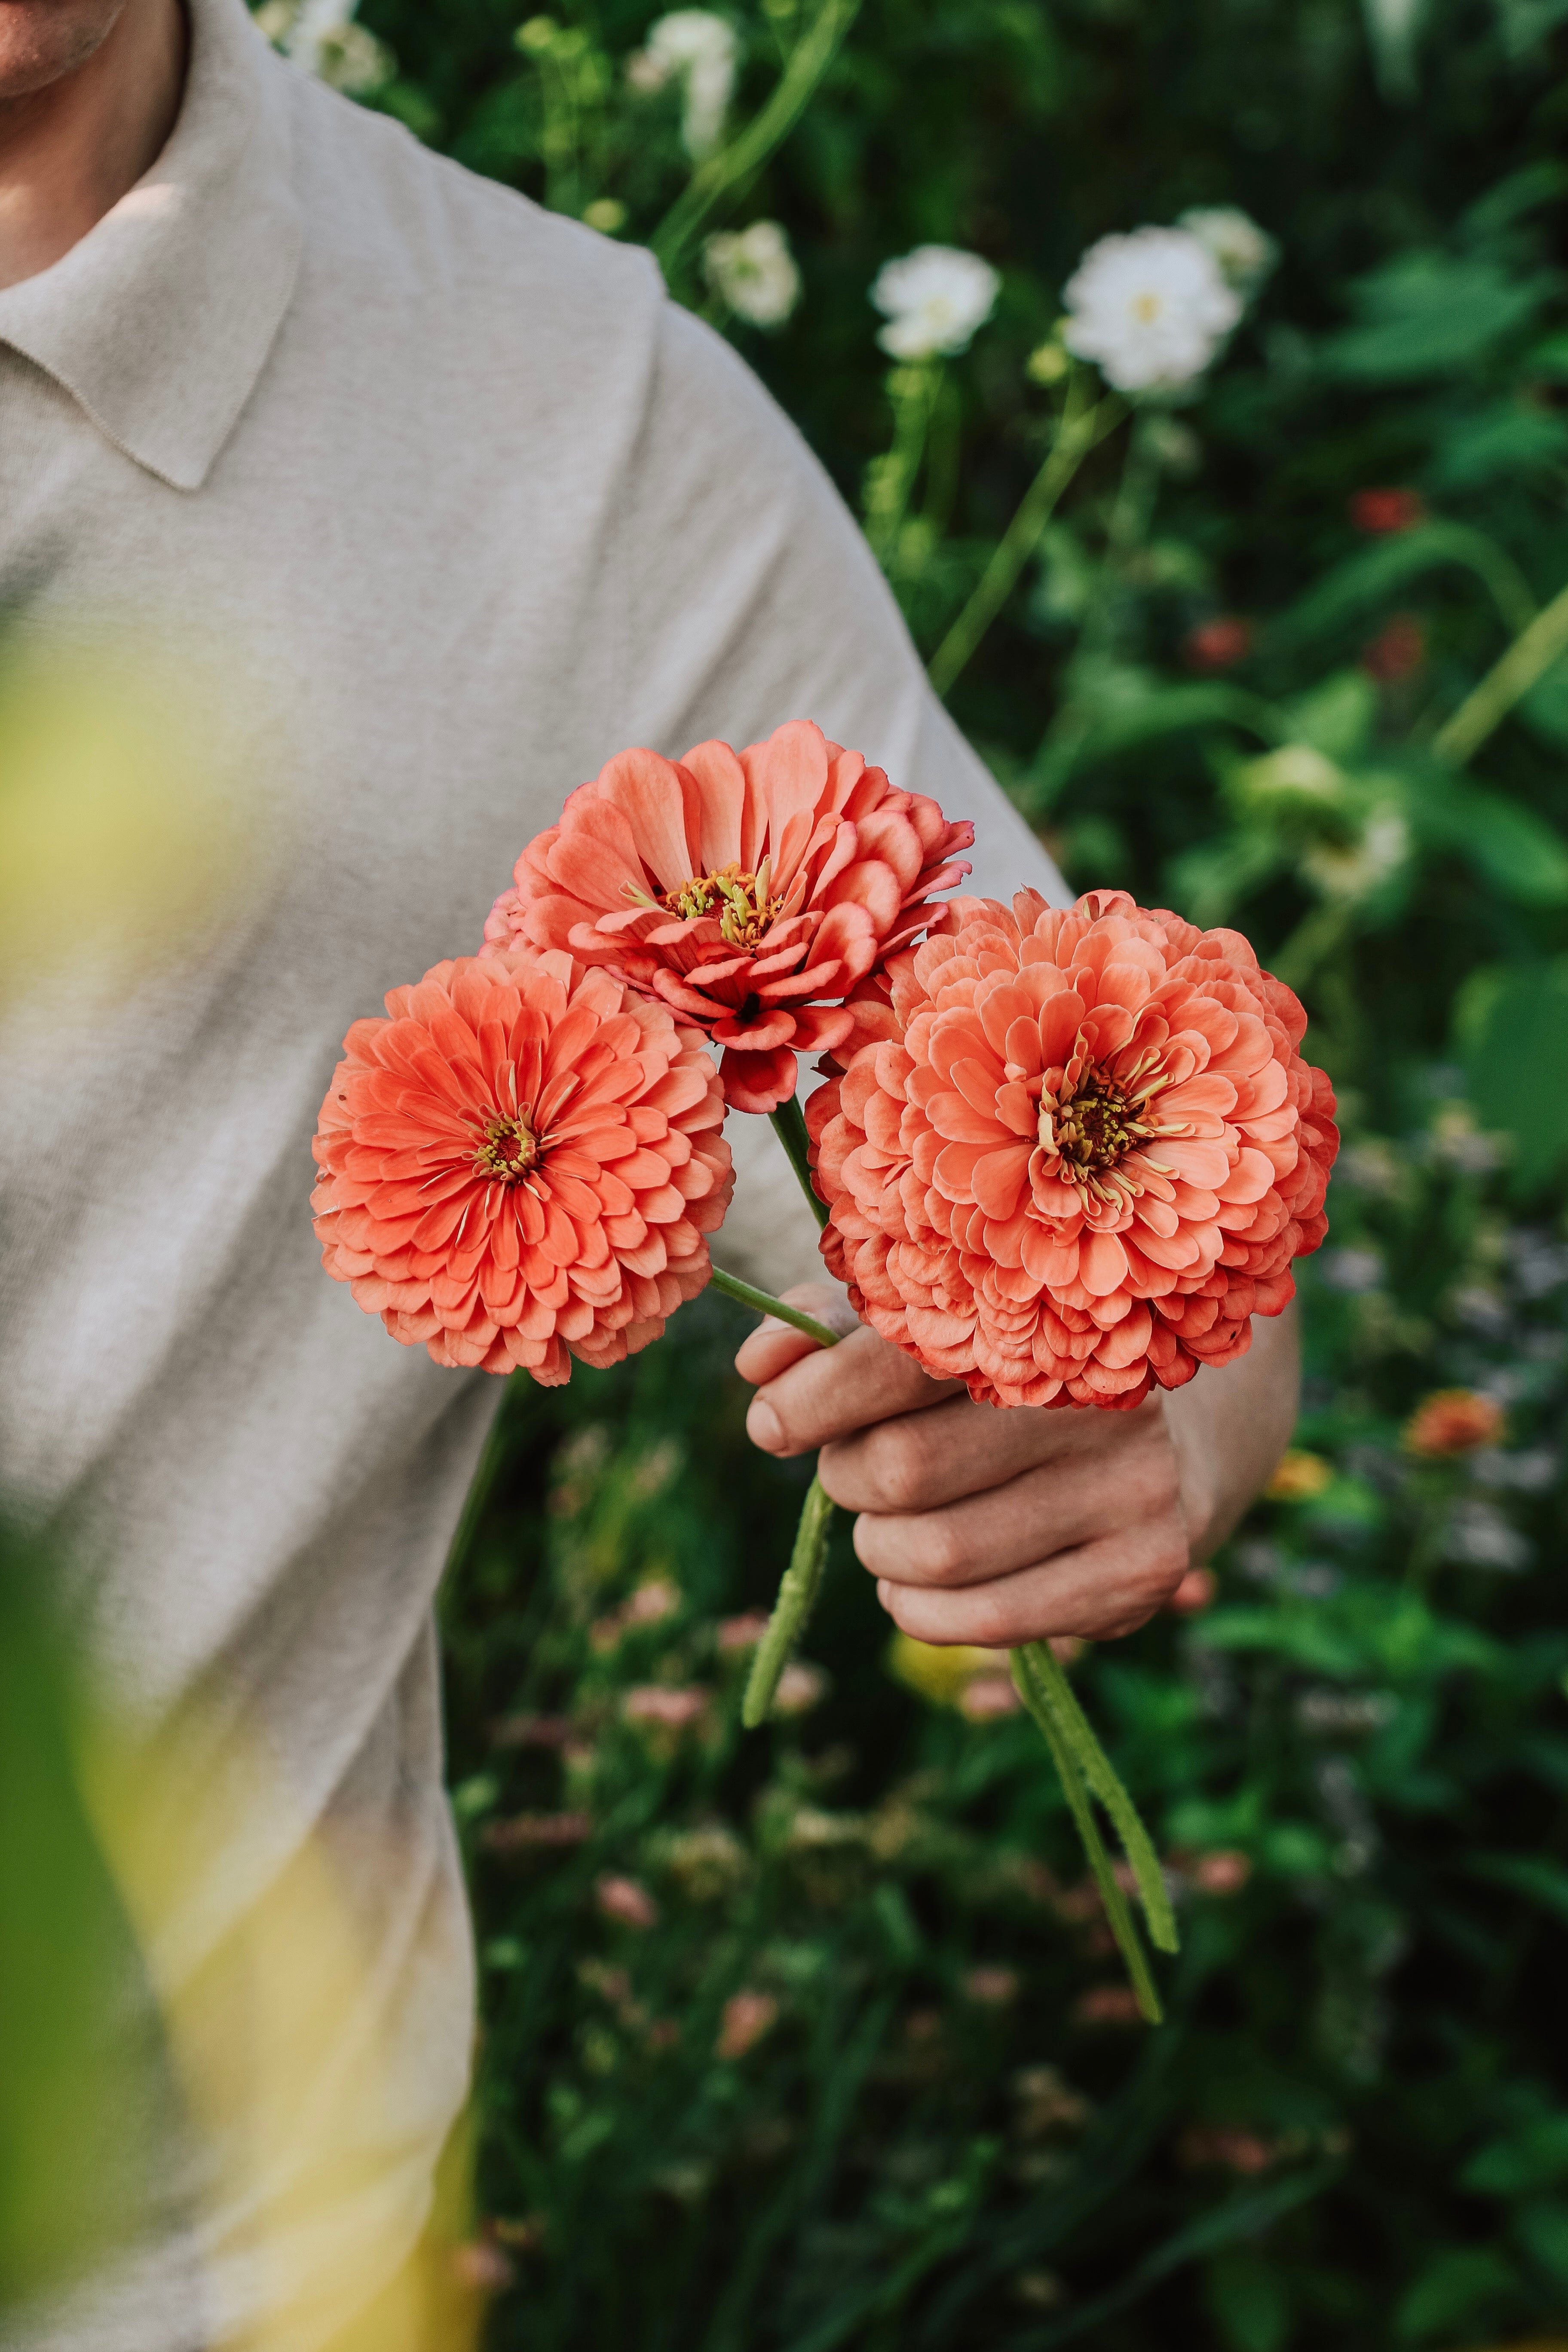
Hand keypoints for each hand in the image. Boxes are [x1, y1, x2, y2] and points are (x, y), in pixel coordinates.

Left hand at [734, 1286, 1297, 1646]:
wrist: (1173, 1444)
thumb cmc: (1013, 1381)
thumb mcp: (933, 1334)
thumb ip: (834, 1333)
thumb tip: (757, 1367)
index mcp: (1041, 1319)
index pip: (895, 1360)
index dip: (811, 1398)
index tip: (772, 1421)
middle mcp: (1099, 1399)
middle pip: (902, 1468)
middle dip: (847, 1477)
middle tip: (857, 1470)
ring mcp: (1132, 1488)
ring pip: (935, 1553)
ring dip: (879, 1548)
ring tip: (892, 1527)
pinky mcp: (1143, 1571)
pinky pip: (982, 1618)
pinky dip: (919, 1608)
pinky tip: (920, 1582)